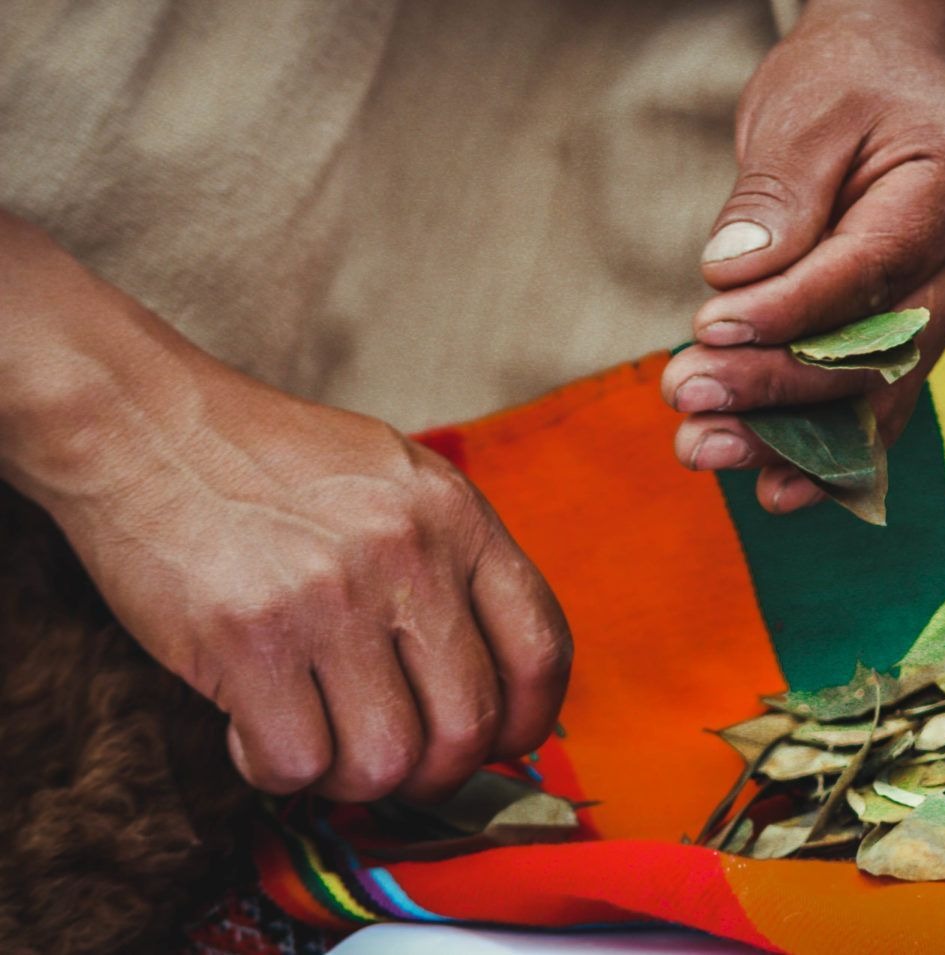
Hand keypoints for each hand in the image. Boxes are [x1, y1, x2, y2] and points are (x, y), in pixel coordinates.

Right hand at [0, 214, 570, 802]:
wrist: (140, 423)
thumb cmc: (269, 463)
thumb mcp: (395, 480)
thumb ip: (452, 563)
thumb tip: (495, 684)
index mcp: (456, 516)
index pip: (541, 649)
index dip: (528, 721)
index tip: (497, 745)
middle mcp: (408, 557)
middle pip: (467, 728)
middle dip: (436, 774)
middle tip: (392, 762)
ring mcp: (330, 598)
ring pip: (386, 762)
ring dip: (353, 779)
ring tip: (318, 739)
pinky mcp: (248, 639)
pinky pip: (296, 764)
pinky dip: (275, 769)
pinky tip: (253, 729)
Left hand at [660, 1, 944, 512]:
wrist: (893, 78)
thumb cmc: (846, 84)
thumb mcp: (802, 113)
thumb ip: (774, 195)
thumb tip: (734, 278)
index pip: (869, 271)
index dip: (788, 313)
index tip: (707, 332)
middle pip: (879, 349)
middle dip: (777, 386)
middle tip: (686, 398)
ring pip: (879, 393)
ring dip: (792, 436)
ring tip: (704, 451)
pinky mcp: (923, 333)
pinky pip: (881, 402)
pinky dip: (830, 449)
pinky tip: (776, 489)